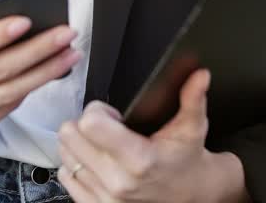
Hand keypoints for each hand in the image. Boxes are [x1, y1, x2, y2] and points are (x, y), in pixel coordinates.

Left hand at [58, 69, 238, 202]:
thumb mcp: (192, 128)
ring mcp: (104, 197)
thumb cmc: (186, 160)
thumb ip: (193, 99)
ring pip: (64, 155)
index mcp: (139, 159)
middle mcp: (118, 181)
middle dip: (85, 124)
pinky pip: (65, 176)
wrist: (190, 196)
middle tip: (107, 128)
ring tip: (103, 145)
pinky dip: (76, 165)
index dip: (97, 110)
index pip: (90, 124)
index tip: (112, 114)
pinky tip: (97, 162)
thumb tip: (200, 75)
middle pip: (70, 136)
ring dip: (79, 144)